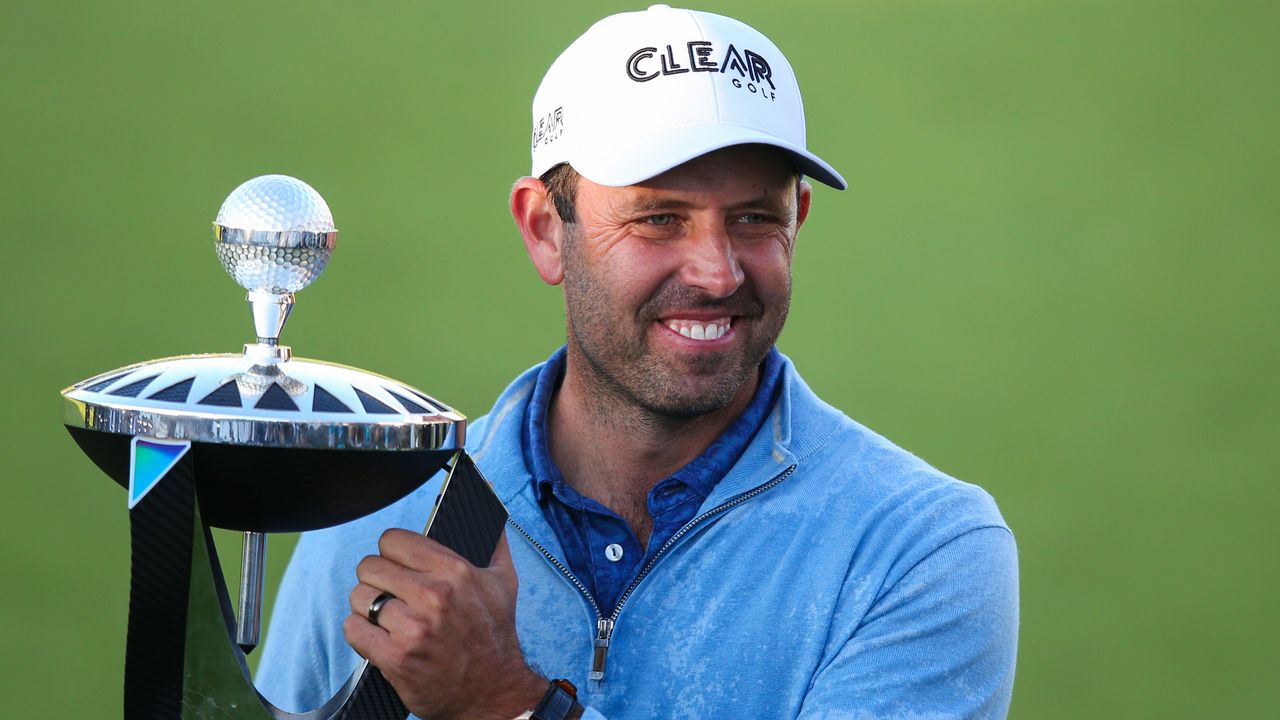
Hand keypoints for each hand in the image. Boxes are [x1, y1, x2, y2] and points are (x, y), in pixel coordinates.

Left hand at [344, 529, 546, 719]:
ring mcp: (412, 628)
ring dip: (366, 606)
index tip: (397, 564)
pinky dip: (360, 632)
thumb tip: (489, 506)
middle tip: (389, 592)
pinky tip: (378, 636)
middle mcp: (433, 596)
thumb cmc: (495, 637)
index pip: (393, 540)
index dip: (392, 551)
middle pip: (369, 566)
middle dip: (376, 578)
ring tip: (385, 615)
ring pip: (358, 597)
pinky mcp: (395, 657)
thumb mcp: (503, 582)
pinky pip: (353, 628)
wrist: (493, 692)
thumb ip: (494, 542)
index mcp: (455, 572)